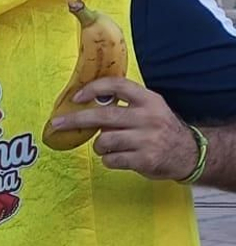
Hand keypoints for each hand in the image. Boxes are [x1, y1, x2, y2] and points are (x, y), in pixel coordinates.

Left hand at [53, 78, 200, 179]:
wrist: (188, 154)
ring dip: (99, 146)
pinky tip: (119, 158)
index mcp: (149, 100)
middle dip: (75, 119)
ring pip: (104, 141)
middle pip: (103, 116)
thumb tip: (87, 103)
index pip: (118, 86)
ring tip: (109, 146)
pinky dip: (108, 160)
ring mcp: (146, 139)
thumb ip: (126, 105)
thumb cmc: (160, 130)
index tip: (76, 96)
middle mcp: (148, 117)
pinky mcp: (144, 159)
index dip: (94, 88)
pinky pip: (111, 160)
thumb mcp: (151, 108)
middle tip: (56, 123)